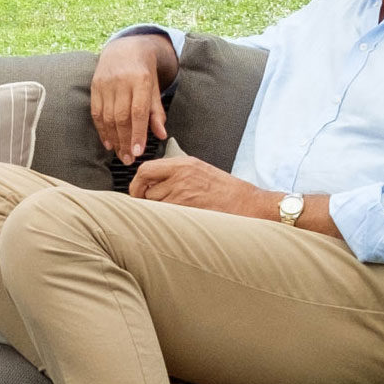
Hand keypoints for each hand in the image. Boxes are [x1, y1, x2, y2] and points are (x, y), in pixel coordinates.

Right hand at [91, 35, 170, 164]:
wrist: (124, 48)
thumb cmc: (144, 72)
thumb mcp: (154, 88)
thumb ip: (156, 112)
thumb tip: (161, 135)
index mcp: (141, 80)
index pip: (139, 111)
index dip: (138, 133)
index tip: (138, 152)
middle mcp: (122, 81)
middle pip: (122, 117)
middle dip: (125, 141)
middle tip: (129, 160)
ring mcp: (106, 83)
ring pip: (107, 117)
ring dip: (114, 139)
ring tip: (120, 154)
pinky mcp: (95, 86)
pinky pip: (96, 112)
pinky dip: (101, 130)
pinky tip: (108, 143)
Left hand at [128, 156, 268, 214]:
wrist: (247, 203)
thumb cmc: (225, 190)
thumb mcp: (199, 170)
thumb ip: (174, 173)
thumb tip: (150, 183)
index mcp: (183, 164)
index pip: (146, 169)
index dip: (136, 183)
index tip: (136, 192)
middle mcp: (180, 176)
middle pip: (146, 189)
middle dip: (146, 200)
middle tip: (152, 207)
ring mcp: (183, 193)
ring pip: (154, 205)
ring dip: (159, 211)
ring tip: (175, 213)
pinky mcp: (187, 209)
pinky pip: (165, 216)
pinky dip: (167, 220)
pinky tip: (180, 220)